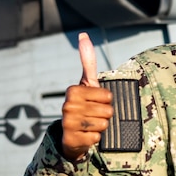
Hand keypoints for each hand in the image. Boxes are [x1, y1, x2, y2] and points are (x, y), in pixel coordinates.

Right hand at [59, 33, 114, 161]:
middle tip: (94, 115)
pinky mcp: (72, 140)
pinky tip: (87, 135)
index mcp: (73, 91)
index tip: (96, 102)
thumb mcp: (87, 83)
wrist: (72, 135)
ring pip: (103, 124)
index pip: (108, 96)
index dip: (106, 100)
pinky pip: (97, 138)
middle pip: (107, 111)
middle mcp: (67, 106)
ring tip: (91, 125)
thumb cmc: (84, 105)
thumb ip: (87, 60)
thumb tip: (83, 35)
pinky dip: (96, 138)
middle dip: (105, 114)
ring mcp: (68, 124)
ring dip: (101, 126)